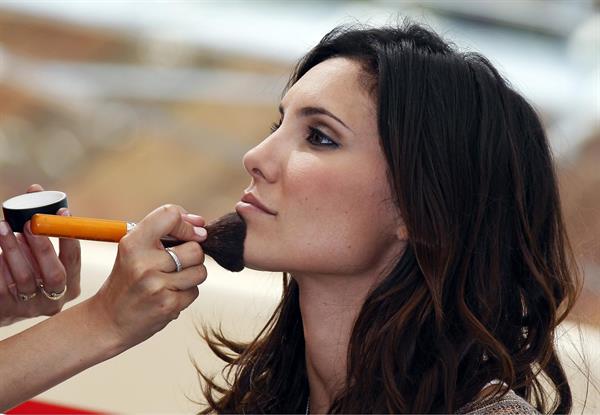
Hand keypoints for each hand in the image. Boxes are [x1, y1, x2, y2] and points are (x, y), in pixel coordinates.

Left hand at [0, 184, 80, 325]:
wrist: (3, 302)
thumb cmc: (27, 269)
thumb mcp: (39, 252)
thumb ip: (41, 226)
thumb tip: (35, 189)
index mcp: (71, 285)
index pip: (74, 261)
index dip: (70, 237)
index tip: (63, 212)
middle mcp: (56, 299)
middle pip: (55, 274)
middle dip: (42, 246)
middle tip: (29, 223)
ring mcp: (32, 308)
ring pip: (25, 278)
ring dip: (14, 249)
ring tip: (3, 228)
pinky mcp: (8, 310)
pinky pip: (3, 286)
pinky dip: (0, 265)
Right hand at [88, 204, 206, 350]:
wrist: (108, 321)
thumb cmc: (127, 281)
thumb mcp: (134, 250)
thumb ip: (163, 232)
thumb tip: (201, 224)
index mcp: (133, 243)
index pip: (171, 215)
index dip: (187, 224)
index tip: (191, 233)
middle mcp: (144, 262)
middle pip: (195, 249)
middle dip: (192, 256)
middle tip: (175, 265)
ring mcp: (156, 285)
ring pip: (200, 271)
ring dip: (191, 276)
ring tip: (170, 281)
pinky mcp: (168, 305)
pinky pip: (194, 292)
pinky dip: (186, 294)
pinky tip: (167, 296)